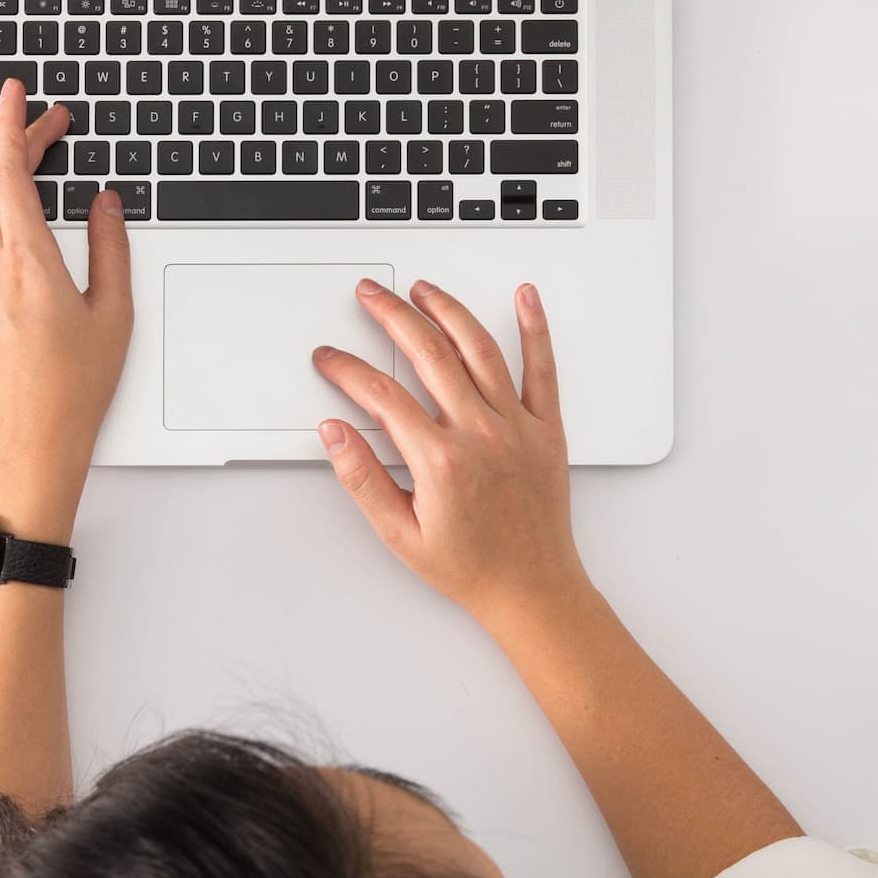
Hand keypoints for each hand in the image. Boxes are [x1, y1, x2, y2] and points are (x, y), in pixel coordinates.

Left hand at [0, 79, 132, 538]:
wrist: (33, 438)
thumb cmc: (75, 386)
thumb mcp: (114, 312)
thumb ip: (110, 249)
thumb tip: (104, 203)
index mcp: (31, 262)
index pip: (14, 175)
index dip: (17, 130)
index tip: (22, 100)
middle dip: (8, 140)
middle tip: (30, 117)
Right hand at [312, 279, 586, 620]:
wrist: (532, 589)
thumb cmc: (471, 567)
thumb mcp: (399, 534)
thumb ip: (362, 478)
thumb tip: (334, 432)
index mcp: (440, 461)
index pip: (381, 395)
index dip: (347, 368)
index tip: (330, 357)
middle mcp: (480, 434)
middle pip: (428, 353)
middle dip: (391, 315)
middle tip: (370, 295)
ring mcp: (516, 427)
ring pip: (479, 349)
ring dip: (447, 310)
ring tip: (423, 288)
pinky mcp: (546, 428)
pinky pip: (542, 368)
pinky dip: (535, 328)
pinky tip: (525, 297)